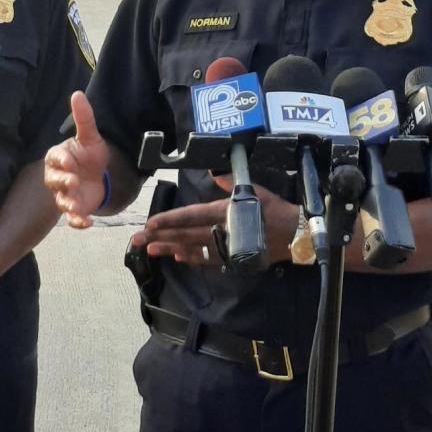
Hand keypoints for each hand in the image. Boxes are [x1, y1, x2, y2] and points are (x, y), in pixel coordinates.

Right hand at [44, 91, 110, 228]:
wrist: (99, 175)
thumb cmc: (89, 154)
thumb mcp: (91, 137)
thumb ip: (84, 118)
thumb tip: (77, 93)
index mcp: (59, 157)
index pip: (55, 158)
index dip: (61, 160)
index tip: (69, 161)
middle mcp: (58, 177)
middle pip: (55, 181)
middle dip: (63, 182)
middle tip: (73, 181)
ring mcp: (65, 194)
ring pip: (62, 200)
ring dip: (68, 204)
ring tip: (77, 207)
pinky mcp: (75, 208)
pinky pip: (72, 218)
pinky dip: (77, 222)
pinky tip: (86, 223)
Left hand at [133, 176, 296, 266]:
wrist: (294, 234)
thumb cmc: (274, 209)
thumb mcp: (254, 190)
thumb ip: (230, 183)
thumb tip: (215, 173)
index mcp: (223, 211)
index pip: (190, 215)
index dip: (169, 220)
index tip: (150, 223)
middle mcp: (220, 229)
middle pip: (185, 234)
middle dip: (160, 236)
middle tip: (137, 240)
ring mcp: (225, 245)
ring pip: (191, 247)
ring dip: (169, 248)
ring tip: (150, 250)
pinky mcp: (231, 257)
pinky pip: (207, 258)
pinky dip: (191, 257)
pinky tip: (176, 256)